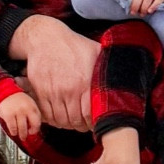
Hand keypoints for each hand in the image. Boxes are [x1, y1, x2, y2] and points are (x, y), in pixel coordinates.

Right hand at [0, 91, 42, 143]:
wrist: (4, 92)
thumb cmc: (16, 99)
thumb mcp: (28, 103)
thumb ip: (31, 114)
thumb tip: (33, 127)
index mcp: (32, 107)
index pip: (37, 122)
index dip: (35, 129)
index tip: (33, 132)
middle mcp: (25, 109)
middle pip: (30, 126)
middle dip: (28, 134)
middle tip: (25, 136)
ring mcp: (17, 112)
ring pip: (21, 129)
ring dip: (20, 134)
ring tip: (19, 134)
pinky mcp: (8, 115)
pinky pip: (12, 128)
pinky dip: (13, 132)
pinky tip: (13, 131)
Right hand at [9, 17, 97, 131]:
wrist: (45, 38)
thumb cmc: (72, 45)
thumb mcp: (96, 51)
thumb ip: (108, 66)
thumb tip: (124, 76)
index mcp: (85, 82)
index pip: (90, 114)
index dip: (93, 122)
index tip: (94, 122)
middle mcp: (68, 89)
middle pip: (75, 120)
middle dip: (80, 125)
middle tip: (83, 123)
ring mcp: (52, 92)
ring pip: (60, 120)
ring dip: (66, 123)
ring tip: (72, 120)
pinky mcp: (40, 92)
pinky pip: (47, 114)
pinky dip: (53, 119)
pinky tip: (59, 115)